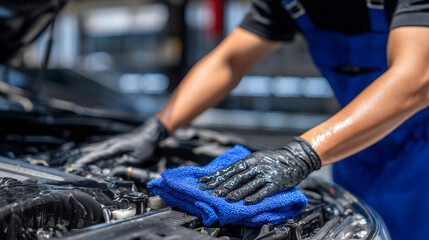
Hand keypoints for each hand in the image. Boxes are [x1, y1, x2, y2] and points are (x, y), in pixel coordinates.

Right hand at [67, 117, 168, 167]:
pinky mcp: (112, 144)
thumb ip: (123, 166)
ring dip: (83, 155)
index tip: (76, 165)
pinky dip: (90, 153)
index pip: (98, 154)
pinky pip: (98, 149)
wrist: (149, 133)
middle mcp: (110, 143)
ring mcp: (110, 143)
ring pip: (93, 149)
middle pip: (92, 151)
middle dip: (80, 158)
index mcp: (115, 147)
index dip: (86, 160)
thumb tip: (110, 174)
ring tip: (72, 163)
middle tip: (69, 166)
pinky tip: (83, 157)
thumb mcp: (137, 159)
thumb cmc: (145, 145)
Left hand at [197, 137, 320, 203]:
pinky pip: (264, 191)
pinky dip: (255, 197)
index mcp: (249, 160)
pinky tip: (247, 202)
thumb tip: (224, 175)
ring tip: (226, 199)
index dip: (215, 176)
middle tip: (211, 193)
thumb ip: (242, 167)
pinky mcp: (276, 183)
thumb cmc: (272, 160)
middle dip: (222, 186)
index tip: (203, 183)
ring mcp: (266, 174)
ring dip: (237, 192)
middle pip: (236, 177)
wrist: (295, 158)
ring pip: (249, 184)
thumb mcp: (256, 159)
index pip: (229, 169)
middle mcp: (256, 166)